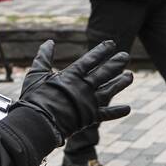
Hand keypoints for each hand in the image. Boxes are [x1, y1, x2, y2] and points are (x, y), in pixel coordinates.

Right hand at [17, 41, 133, 143]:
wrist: (38, 123)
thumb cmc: (35, 98)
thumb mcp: (37, 74)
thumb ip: (44, 57)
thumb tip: (49, 42)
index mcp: (72, 75)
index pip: (90, 59)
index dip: (102, 51)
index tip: (111, 44)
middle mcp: (84, 87)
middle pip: (104, 73)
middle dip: (115, 64)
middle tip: (126, 55)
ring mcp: (89, 102)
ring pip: (109, 90)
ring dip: (120, 83)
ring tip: (130, 76)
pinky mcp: (90, 117)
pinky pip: (106, 114)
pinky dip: (116, 112)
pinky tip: (128, 109)